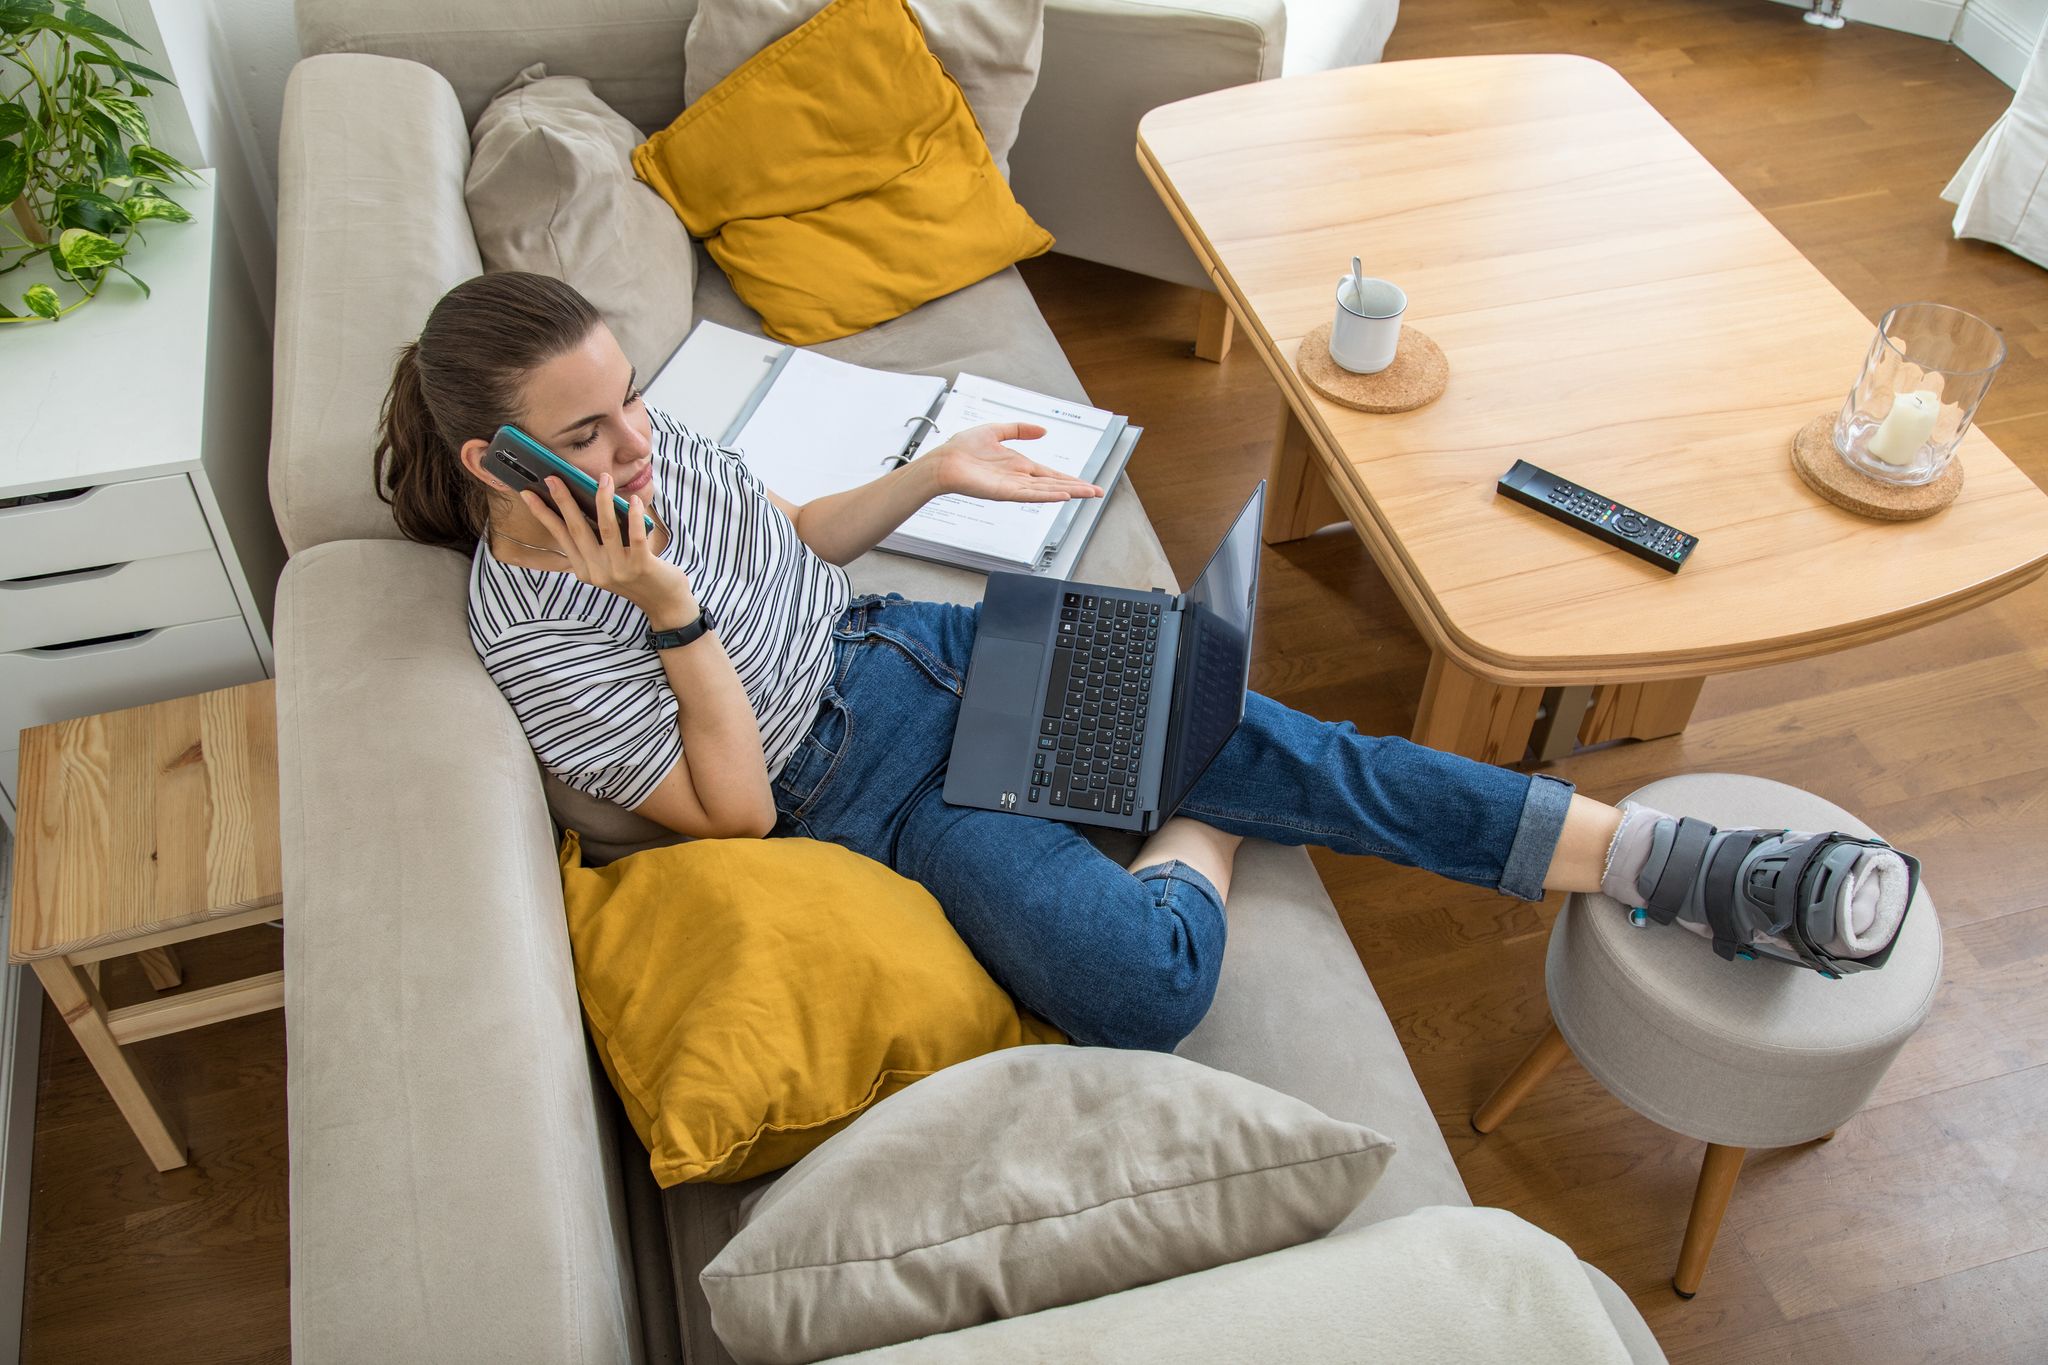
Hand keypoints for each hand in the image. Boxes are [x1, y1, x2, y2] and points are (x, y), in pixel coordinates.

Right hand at [522, 474, 693, 621]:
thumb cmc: (638, 575)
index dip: (543, 514)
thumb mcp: (610, 562)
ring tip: (604, 478)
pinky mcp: (641, 567)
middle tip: (553, 478)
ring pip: (606, 529)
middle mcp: (597, 571)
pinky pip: (635, 536)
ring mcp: (618, 570)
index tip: (527, 494)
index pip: (560, 536)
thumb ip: (598, 541)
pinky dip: (634, 516)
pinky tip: (633, 500)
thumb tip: (589, 502)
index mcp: (584, 569)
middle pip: (576, 529)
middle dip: (563, 501)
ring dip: (603, 501)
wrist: (665, 604)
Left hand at [928, 423, 1102, 503]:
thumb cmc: (962, 449)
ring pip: (1047, 491)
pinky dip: (1048, 496)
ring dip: (1069, 492)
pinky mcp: (1004, 492)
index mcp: (1019, 466)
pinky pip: (1030, 494)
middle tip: (1099, 493)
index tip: (1088, 484)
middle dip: (1078, 488)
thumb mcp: (996, 431)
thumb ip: (1019, 430)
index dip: (1070, 479)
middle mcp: (1019, 479)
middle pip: (1055, 485)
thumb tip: (1043, 431)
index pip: (1051, 475)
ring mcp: (1013, 487)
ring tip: (1089, 494)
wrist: (943, 461)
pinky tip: (1063, 496)